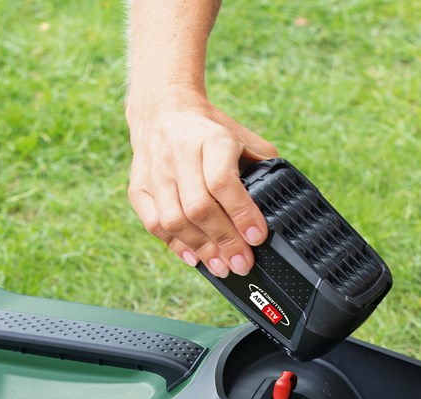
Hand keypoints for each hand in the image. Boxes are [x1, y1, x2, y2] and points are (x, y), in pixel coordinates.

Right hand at [126, 92, 277, 276]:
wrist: (163, 110)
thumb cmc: (210, 132)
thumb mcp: (242, 139)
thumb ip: (264, 168)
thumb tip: (282, 205)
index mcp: (210, 139)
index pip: (223, 181)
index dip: (241, 213)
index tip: (256, 237)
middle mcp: (179, 154)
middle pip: (199, 208)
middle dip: (224, 241)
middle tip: (242, 264)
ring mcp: (155, 172)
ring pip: (175, 220)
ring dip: (202, 249)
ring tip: (222, 267)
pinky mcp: (138, 187)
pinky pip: (155, 224)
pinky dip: (176, 246)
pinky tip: (195, 258)